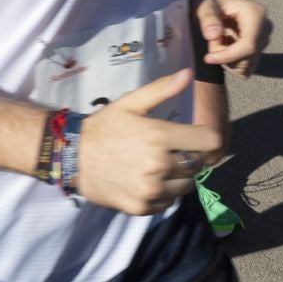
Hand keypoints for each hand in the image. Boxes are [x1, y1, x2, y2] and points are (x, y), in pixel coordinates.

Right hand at [74, 70, 222, 213]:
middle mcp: (159, 166)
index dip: (205, 137)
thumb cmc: (103, 128)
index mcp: (159, 136)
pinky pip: (169, 202)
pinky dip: (164, 193)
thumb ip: (161, 90)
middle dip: (189, 156)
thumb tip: (189, 74)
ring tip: (159, 166)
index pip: (209, 141)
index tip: (194, 136)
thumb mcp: (129, 103)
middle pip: (198, 164)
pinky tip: (147, 181)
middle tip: (169, 150)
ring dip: (178, 176)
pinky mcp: (143, 207)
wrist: (72, 158)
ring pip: (186, 186)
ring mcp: (151, 190)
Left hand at [193, 0, 270, 77]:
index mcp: (256, 14)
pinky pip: (245, 67)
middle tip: (211, 39)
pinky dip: (231, 62)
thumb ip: (208, 18)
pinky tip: (224, 46)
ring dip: (227, 59)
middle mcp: (265, 27)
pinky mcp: (258, 48)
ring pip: (246, 66)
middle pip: (248, 58)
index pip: (249, 45)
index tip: (208, 58)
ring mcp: (263, 39)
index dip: (229, 56)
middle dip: (225, 55)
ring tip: (217, 40)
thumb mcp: (204, 4)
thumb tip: (214, 35)